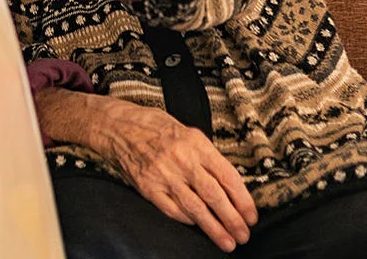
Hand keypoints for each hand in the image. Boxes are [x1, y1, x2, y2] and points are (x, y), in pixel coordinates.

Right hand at [97, 101, 256, 251]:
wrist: (115, 125)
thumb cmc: (151, 125)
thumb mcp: (184, 130)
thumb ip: (205, 154)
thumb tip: (227, 182)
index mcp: (194, 143)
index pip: (227, 176)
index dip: (243, 200)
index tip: (251, 215)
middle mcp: (181, 160)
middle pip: (215, 196)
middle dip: (233, 220)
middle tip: (244, 234)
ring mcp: (163, 175)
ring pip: (196, 208)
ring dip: (214, 228)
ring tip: (228, 241)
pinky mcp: (148, 187)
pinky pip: (173, 210)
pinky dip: (187, 220)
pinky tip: (197, 226)